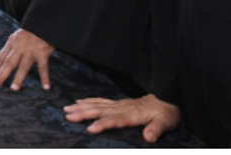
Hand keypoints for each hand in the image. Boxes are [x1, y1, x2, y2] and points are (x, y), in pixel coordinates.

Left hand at [0, 28, 54, 90]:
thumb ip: (11, 48)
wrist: (44, 23)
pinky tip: (46, 87)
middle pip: (9, 62)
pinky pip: (43, 67)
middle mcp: (19, 47)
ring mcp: (31, 50)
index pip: (1, 57)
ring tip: (14, 88)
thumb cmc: (30, 32)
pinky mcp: (42, 52)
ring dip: (19, 77)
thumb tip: (3, 62)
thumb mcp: (17, 37)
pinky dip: (45, 77)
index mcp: (12, 43)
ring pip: (23, 66)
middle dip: (2, 73)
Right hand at [64, 94, 179, 142]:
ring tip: (67, 108)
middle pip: (100, 110)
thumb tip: (148, 138)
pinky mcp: (119, 103)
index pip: (114, 120)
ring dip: (82, 106)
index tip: (89, 128)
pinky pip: (101, 100)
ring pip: (98, 104)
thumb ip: (157, 129)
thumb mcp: (166, 122)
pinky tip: (79, 101)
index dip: (102, 124)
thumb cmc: (167, 113)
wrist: (169, 98)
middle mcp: (123, 108)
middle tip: (68, 115)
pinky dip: (89, 100)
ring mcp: (119, 104)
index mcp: (133, 114)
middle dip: (83, 113)